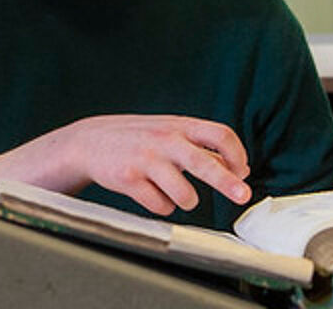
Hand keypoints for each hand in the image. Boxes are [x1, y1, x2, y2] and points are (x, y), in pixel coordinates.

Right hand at [47, 114, 252, 214]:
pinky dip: (162, 206)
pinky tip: (153, 195)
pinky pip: (159, 205)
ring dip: (188, 201)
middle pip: (205, 162)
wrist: (89, 142)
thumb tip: (239, 168)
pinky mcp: (129, 180)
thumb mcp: (171, 133)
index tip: (243, 172)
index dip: (237, 155)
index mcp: (180, 126)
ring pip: (184, 194)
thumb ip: (203, 147)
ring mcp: (146, 159)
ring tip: (181, 196)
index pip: (220, 134)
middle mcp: (165, 140)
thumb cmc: (138, 138)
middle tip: (243, 196)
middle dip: (227, 182)